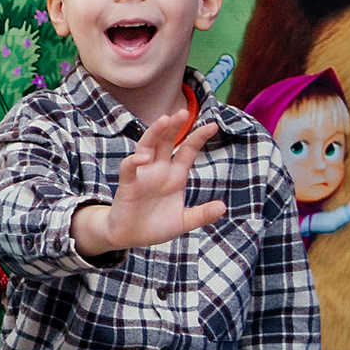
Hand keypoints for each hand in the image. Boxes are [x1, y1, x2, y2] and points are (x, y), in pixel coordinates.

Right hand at [77, 114, 226, 255]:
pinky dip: (134, 162)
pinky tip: (143, 158)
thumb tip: (223, 207)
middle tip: (183, 111)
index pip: (187, 150)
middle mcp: (159, 170)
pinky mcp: (127, 185)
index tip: (213, 125)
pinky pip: (128, 168)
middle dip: (174, 126)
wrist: (129, 238)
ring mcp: (142, 175)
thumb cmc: (155, 226)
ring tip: (163, 120)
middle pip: (166, 141)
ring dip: (154, 133)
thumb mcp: (183, 222)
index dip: (198, 137)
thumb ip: (201, 214)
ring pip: (147, 146)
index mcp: (175, 176)